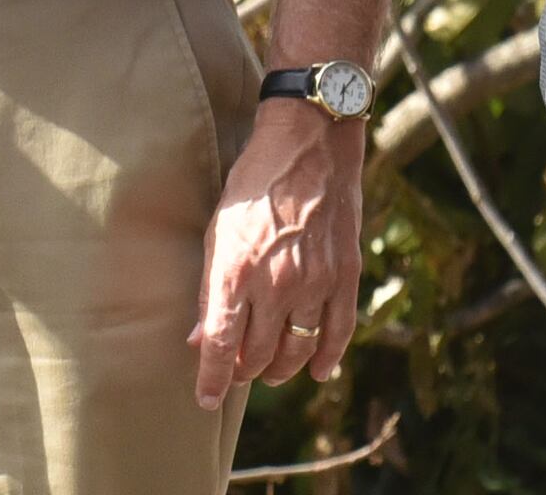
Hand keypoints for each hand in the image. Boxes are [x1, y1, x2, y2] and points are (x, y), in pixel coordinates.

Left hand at [193, 103, 364, 405]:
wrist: (308, 146)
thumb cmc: (252, 184)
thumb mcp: (217, 231)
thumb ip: (211, 289)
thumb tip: (200, 338)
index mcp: (237, 271)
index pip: (221, 345)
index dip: (212, 378)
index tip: (205, 398)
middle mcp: (277, 284)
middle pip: (259, 353)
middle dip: (243, 371)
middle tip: (236, 373)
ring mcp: (316, 283)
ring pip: (297, 350)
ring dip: (280, 369)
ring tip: (268, 372)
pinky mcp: (345, 276)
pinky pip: (338, 333)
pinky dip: (327, 358)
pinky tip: (317, 371)